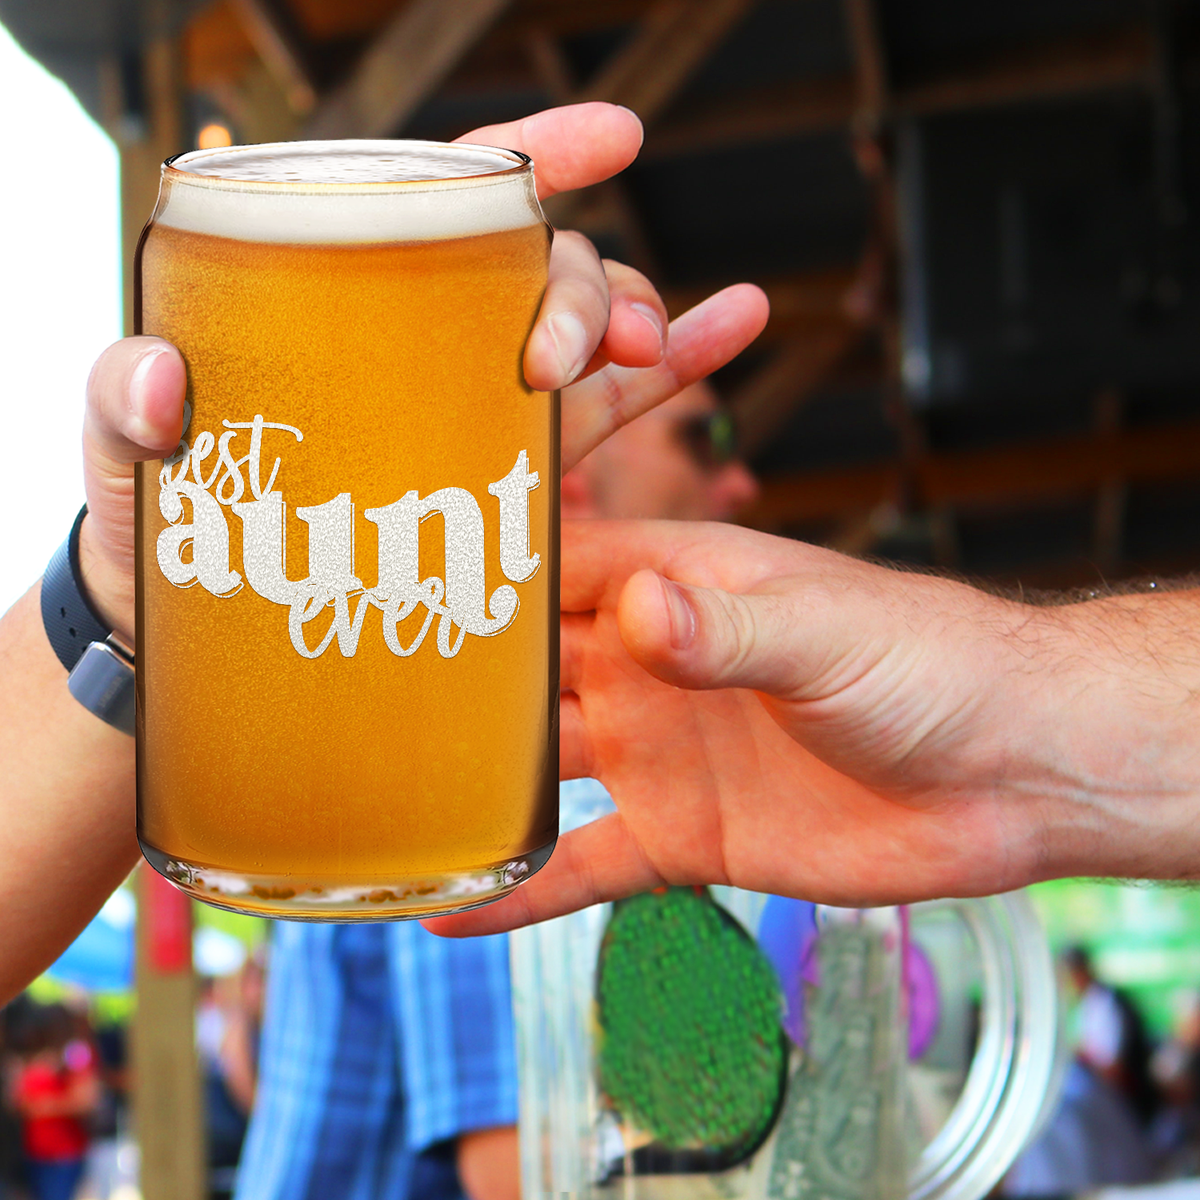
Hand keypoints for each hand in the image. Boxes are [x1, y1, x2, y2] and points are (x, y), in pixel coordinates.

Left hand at [76, 102, 767, 642]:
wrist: (203, 625)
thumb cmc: (159, 520)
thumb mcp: (123, 453)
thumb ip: (122, 402)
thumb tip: (166, 379)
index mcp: (352, 300)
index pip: (447, 201)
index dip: (533, 159)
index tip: (611, 140)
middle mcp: (431, 338)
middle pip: (539, 272)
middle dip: (581, 289)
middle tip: (564, 358)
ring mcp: (478, 403)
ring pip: (588, 336)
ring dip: (640, 327)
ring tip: (654, 354)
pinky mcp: (509, 474)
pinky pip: (610, 413)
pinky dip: (677, 370)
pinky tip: (733, 328)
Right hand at [429, 521, 1199, 935]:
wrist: (1004, 770)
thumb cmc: (925, 662)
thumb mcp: (827, 632)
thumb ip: (730, 628)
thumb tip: (638, 610)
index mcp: (677, 588)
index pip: (555, 568)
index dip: (477, 570)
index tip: (382, 575)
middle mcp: (652, 665)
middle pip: (528, 668)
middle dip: (450, 681)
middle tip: (342, 698)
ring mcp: (661, 752)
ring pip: (543, 766)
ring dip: (471, 785)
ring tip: (373, 802)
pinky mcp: (685, 836)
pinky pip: (587, 865)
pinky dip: (525, 888)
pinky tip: (455, 913)